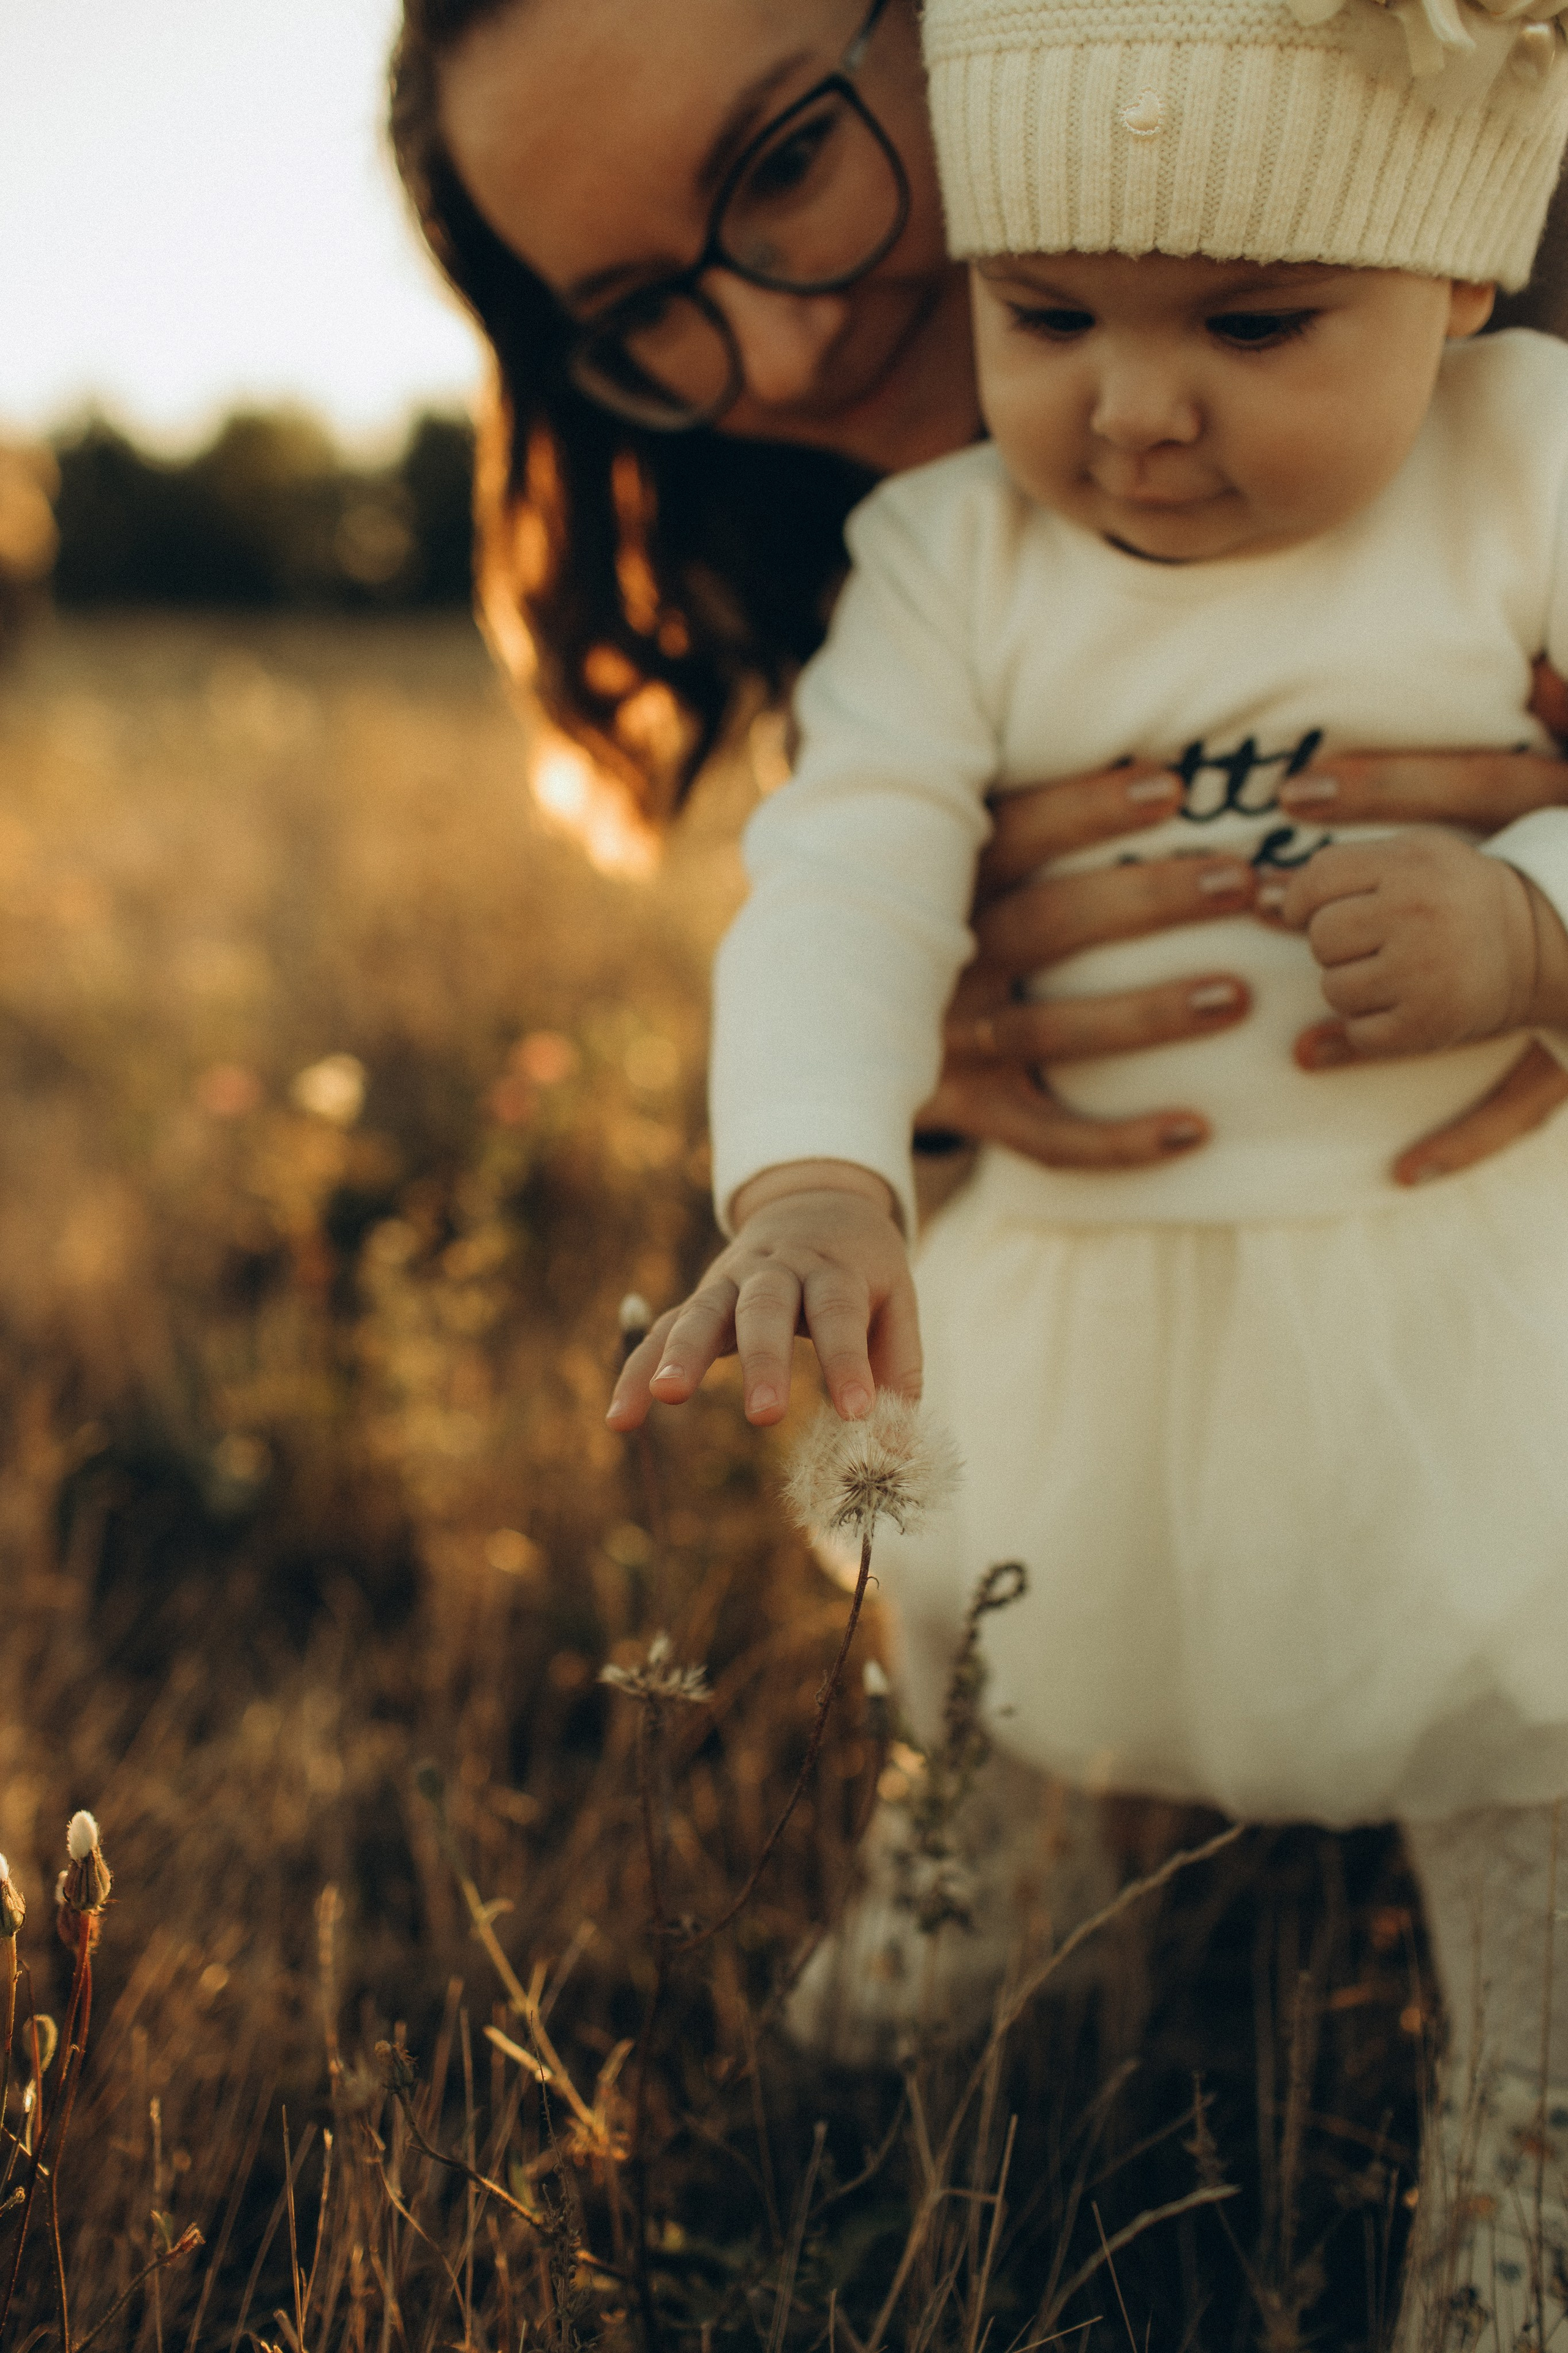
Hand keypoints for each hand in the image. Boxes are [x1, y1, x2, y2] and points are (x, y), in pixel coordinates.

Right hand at [606, 1162, 917, 1433]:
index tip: (857, 1411)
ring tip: (668, 1396)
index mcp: (833, 1268)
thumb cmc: (860, 1268)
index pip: (839, 1311)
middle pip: (765, 1307)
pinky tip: (621, 1418)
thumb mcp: (895, 1299)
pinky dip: (639, 1370)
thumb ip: (898, 1369)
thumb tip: (899, 1450)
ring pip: (703, 1311)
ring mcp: (730, 1281)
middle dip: (763, 1360)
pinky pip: (663, 1332)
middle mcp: (777, 1269)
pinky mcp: (699, 1299)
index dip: (847, 1360)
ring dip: (683, 1353)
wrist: (814, 1202)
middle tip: (765, 1416)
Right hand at [926, 760, 1256, 1168]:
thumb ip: (1004, 813)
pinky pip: (1045, 1136)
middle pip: (1048, 924)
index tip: (1171, 788)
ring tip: (1239, 996)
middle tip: (1241, 883)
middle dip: (1149, 900)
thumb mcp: (937, 856)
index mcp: (936, 879)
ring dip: (1150, 1014)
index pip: (1014, 833)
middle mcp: (939, 959)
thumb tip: (1141, 755)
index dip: (1087, 809)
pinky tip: (1197, 1131)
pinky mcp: (966, 1107)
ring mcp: (950, 1039)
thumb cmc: (929, 914)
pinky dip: (1119, 1142)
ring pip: (1055, 1031)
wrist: (832, 1023)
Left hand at [1273, 727, 1567, 1176]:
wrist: (1533, 946)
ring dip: (1352, 986)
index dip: (1301, 901)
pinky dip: (1372, 1025)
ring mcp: (1423, 973)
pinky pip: (1358, 1032)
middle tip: (1374, 941)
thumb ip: (1340, 867)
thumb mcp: (1411, 857)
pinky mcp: (1428, 1025)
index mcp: (1411, 864)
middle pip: (1321, 937)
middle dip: (1336, 943)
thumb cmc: (1452, 898)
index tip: (1311, 911)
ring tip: (1394, 971)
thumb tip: (1261, 900)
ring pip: (1334, 988)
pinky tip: (1405, 1002)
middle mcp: (1417, 914)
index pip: (1317, 880)